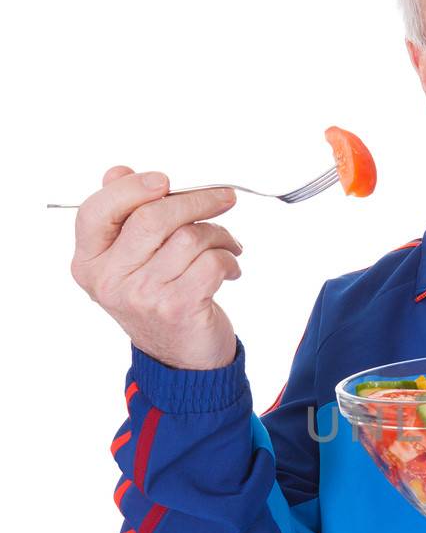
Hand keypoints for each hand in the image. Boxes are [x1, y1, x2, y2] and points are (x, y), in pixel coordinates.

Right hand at [69, 166, 242, 369]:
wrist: (180, 359)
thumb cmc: (159, 300)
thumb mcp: (130, 260)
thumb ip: (122, 215)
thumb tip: (119, 172)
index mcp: (90, 262)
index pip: (97, 211)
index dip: (132, 188)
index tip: (165, 181)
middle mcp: (110, 280)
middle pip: (152, 216)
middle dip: (196, 200)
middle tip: (222, 198)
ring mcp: (142, 296)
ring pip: (189, 236)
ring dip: (219, 234)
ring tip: (227, 244)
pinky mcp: (178, 307)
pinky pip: (212, 262)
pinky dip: (229, 259)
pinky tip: (229, 268)